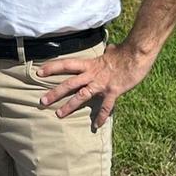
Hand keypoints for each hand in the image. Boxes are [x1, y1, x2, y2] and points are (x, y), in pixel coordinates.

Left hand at [38, 42, 154, 128]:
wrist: (136, 54)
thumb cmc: (124, 52)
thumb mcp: (111, 52)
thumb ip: (106, 54)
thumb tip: (109, 50)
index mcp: (89, 64)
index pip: (66, 64)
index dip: (52, 67)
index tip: (39, 72)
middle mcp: (92, 74)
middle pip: (69, 83)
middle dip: (55, 93)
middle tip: (42, 101)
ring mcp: (101, 83)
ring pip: (81, 96)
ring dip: (70, 106)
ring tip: (59, 115)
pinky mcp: (113, 91)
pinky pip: (106, 106)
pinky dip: (101, 116)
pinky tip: (96, 125)